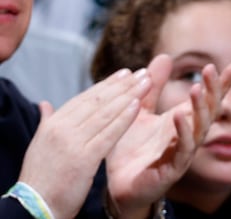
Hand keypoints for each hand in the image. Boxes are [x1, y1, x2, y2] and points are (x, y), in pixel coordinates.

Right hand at [18, 69, 150, 218]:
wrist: (35, 207)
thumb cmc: (40, 178)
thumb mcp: (40, 145)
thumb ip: (46, 122)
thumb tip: (45, 104)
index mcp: (52, 124)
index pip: (85, 98)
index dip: (107, 84)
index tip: (125, 73)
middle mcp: (61, 129)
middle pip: (98, 101)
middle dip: (123, 85)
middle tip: (142, 73)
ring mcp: (72, 143)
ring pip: (106, 113)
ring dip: (129, 95)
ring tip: (147, 82)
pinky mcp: (83, 158)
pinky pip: (108, 134)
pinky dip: (124, 118)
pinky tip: (138, 106)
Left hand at [107, 55, 230, 217]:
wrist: (117, 185)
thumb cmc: (130, 149)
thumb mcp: (139, 110)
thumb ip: (153, 87)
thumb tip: (165, 56)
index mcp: (184, 120)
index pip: (210, 98)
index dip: (222, 83)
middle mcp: (190, 135)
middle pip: (210, 109)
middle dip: (213, 90)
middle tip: (211, 70)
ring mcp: (184, 152)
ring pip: (201, 128)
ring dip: (200, 108)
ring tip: (195, 89)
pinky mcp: (173, 169)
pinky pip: (183, 149)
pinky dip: (183, 132)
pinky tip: (178, 116)